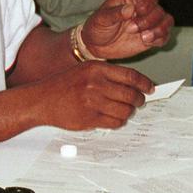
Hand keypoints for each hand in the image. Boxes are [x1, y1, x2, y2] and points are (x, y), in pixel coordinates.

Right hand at [34, 62, 154, 130]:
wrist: (42, 100)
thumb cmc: (63, 85)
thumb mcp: (84, 70)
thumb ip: (107, 75)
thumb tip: (134, 84)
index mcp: (97, 69)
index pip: (131, 76)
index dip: (145, 83)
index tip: (150, 88)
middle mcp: (96, 84)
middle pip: (131, 95)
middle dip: (139, 100)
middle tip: (139, 102)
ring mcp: (93, 102)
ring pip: (125, 111)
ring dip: (128, 112)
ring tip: (124, 111)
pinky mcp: (90, 119)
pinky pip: (115, 123)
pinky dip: (119, 122)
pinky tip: (114, 118)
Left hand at [81, 0, 172, 58]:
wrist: (96, 45)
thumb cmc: (97, 28)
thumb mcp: (101, 19)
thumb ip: (115, 13)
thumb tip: (130, 9)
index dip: (146, 5)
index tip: (138, 12)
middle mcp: (142, 8)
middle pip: (158, 10)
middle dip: (149, 21)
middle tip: (132, 29)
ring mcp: (148, 22)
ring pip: (166, 21)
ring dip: (159, 30)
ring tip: (144, 38)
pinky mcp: (151, 36)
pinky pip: (165, 35)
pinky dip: (160, 39)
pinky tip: (148, 42)